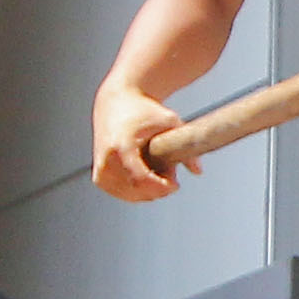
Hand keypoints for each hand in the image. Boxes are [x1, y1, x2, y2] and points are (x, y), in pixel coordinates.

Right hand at [92, 78, 183, 201]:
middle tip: (170, 172)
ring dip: (149, 189)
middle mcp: (106, 161)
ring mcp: (100, 171)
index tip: (175, 184)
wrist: (115, 102)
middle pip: (137, 191)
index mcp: (121, 147)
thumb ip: (185, 144)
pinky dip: (138, 189)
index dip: (161, 188)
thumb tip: (198, 171)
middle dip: (158, 188)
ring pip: (131, 196)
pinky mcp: (99, 177)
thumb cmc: (142, 110)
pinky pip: (123, 194)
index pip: (141, 181)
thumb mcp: (169, 121)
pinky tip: (147, 172)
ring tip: (159, 168)